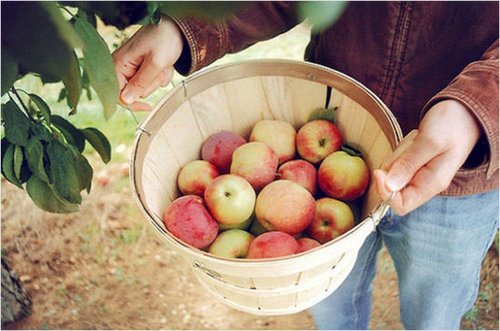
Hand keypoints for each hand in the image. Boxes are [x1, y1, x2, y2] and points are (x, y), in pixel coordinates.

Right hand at [112, 16, 182, 110]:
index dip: (131, 103)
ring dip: (157, 78)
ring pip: (145, 88)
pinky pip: (152, 81)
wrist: (177, 28)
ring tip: (163, 64)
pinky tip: (165, 64)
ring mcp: (133, 67)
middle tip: (158, 69)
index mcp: (118, 63)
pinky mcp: (143, 68)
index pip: (116, 94)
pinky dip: (161, 75)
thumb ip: (140, 82)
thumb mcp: (155, 63)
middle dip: (150, 84)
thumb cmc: (164, 39)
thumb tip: (125, 101)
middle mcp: (122, 66)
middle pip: (134, 92)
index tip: (147, 107)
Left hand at [373, 100, 480, 214]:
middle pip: (392, 186)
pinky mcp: (414, 164)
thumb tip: (389, 186)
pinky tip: (415, 140)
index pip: (401, 205)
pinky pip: (397, 160)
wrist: (464, 113)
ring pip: (392, 171)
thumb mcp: (429, 142)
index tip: (379, 172)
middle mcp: (424, 183)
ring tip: (417, 141)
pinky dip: (401, 149)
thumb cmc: (451, 125)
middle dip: (394, 165)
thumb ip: (409, 164)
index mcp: (431, 184)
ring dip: (399, 154)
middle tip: (411, 145)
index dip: (385, 192)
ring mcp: (418, 174)